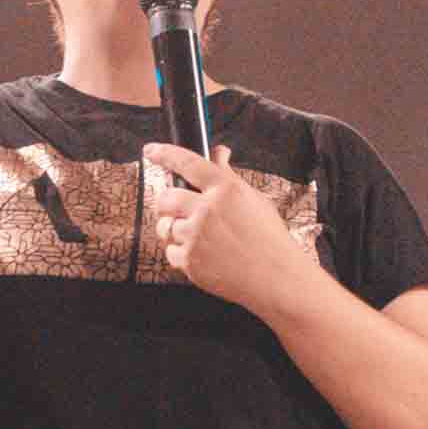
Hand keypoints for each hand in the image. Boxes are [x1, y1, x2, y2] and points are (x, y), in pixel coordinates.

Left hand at [144, 142, 305, 311]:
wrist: (276, 277)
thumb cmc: (269, 238)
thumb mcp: (255, 199)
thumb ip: (229, 175)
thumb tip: (219, 153)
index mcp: (226, 189)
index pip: (187, 163)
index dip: (164, 154)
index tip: (151, 151)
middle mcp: (208, 210)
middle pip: (165, 198)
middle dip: (167, 204)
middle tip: (179, 210)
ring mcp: (196, 236)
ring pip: (165, 226)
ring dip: (174, 230)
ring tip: (198, 237)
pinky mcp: (190, 261)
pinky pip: (170, 252)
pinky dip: (182, 254)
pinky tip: (204, 255)